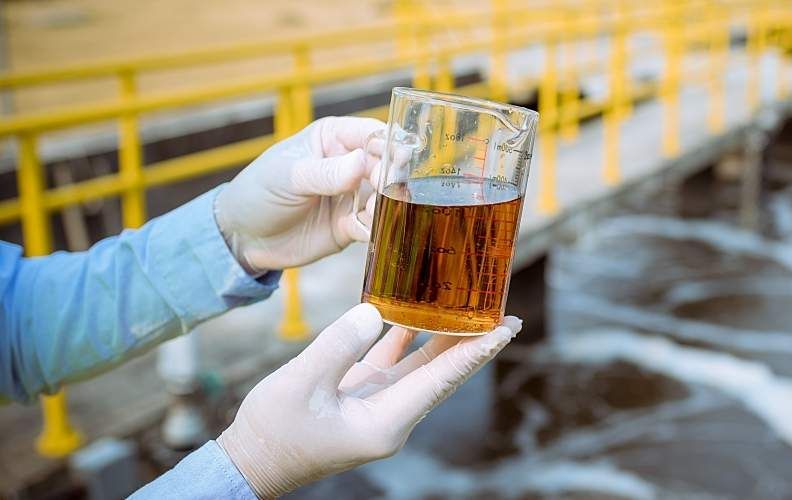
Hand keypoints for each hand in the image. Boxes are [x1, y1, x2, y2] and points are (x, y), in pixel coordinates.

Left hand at [214, 116, 384, 272]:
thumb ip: (326, 172)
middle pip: (387, 165)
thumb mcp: (288, 177)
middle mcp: (349, 164)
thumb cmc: (258, 193)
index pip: (372, 133)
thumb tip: (362, 162)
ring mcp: (353, 196)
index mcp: (333, 138)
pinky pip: (375, 225)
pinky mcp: (352, 225)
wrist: (243, 238)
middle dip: (391, 178)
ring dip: (386, 205)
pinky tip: (359, 230)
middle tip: (382, 191)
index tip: (397, 160)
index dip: (389, 144)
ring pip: (387, 197)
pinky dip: (375, 228)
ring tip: (367, 212)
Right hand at [217, 304, 521, 497]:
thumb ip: (337, 347)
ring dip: (445, 339)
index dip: (475, 352)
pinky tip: (413, 311)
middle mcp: (392, 417)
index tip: (506, 330)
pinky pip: (393, 363)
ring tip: (473, 310)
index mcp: (386, 422)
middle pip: (443, 374)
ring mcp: (379, 407)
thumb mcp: (301, 385)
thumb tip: (374, 312)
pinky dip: (404, 338)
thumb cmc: (272, 433)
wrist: (249, 462)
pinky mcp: (362, 397)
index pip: (442, 380)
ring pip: (421, 367)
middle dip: (474, 344)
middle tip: (507, 316)